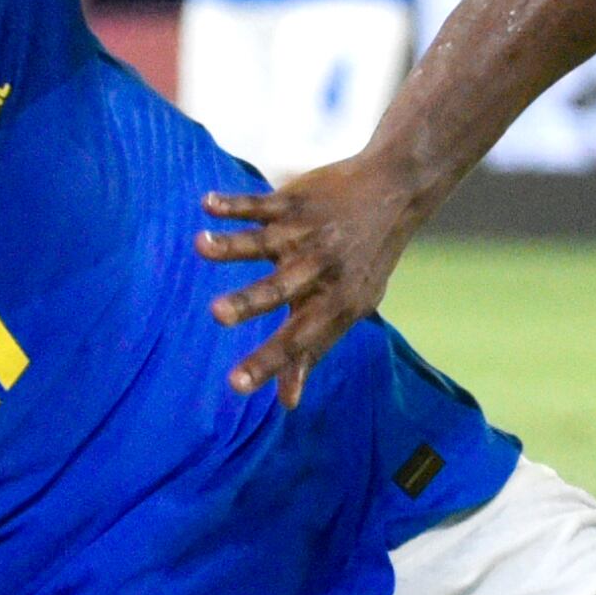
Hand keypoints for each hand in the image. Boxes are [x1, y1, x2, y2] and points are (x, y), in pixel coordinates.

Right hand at [197, 146, 430, 403]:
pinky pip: (259, 204)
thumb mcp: (350, 308)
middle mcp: (319, 269)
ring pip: (263, 241)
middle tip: (217, 315)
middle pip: (280, 289)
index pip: (298, 340)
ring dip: (232, 245)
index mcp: (335, 301)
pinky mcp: (295, 202)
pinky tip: (208, 203)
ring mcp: (306, 234)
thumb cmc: (363, 261)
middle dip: (249, 301)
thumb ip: (313, 351)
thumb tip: (287, 402)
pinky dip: (233, 204)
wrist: (395, 192)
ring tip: (201, 245)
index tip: (235, 385)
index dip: (268, 364)